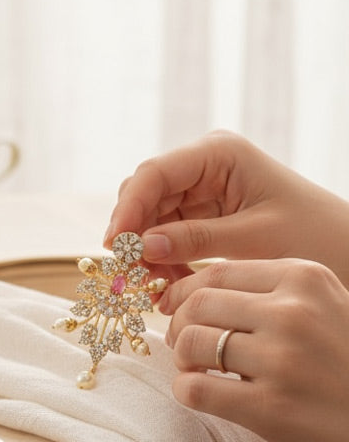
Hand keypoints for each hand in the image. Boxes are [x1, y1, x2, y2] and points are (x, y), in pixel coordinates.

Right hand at [105, 130, 348, 285]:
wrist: (348, 251)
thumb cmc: (316, 236)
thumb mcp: (255, 239)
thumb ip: (195, 239)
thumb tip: (140, 246)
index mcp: (219, 154)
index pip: (154, 174)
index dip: (128, 208)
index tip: (115, 246)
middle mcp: (203, 166)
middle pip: (144, 195)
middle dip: (134, 234)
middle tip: (131, 275)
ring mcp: (199, 190)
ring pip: (149, 218)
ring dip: (145, 253)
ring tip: (155, 287)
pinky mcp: (201, 216)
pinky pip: (164, 235)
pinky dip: (161, 261)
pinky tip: (168, 284)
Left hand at [164, 257, 348, 441]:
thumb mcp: (325, 306)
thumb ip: (271, 293)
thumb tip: (195, 293)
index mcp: (304, 279)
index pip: (216, 273)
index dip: (186, 293)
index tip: (180, 310)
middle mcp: (292, 313)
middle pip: (197, 304)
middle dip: (178, 324)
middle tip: (184, 344)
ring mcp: (282, 361)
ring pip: (191, 342)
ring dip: (182, 358)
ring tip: (196, 369)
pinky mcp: (271, 408)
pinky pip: (195, 388)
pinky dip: (186, 390)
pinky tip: (200, 394)